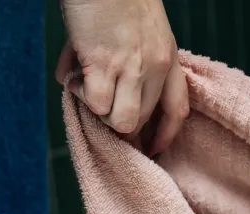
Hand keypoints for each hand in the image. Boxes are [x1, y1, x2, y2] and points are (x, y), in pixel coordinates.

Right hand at [55, 0, 188, 156]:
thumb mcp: (138, 28)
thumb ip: (124, 58)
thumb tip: (82, 81)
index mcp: (168, 58)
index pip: (177, 111)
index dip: (165, 135)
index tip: (153, 149)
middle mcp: (156, 68)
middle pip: (143, 121)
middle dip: (120, 124)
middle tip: (98, 107)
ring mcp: (132, 68)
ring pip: (123, 122)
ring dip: (100, 112)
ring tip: (85, 86)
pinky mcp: (104, 65)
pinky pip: (96, 105)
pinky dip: (80, 96)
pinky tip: (72, 77)